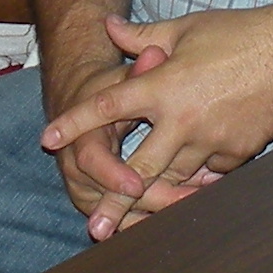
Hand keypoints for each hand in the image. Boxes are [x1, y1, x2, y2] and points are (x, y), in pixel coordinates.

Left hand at [39, 3, 272, 237]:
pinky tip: (191, 187)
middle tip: (94, 227)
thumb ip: (142, 36)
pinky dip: (198, 178)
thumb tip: (107, 26)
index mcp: (164, 86)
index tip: (48, 139)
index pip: (108, 107)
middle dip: (114, 201)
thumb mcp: (186, 28)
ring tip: (138, 217)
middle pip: (139, 169)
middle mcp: (183, 120)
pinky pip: (210, 174)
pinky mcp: (238, 152)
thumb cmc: (239, 32)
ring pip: (175, 177)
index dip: (75, 122)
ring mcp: (212, 140)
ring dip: (157, 193)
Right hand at [41, 31, 174, 222]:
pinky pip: (130, 219)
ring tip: (194, 205)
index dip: (112, 174)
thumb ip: (141, 71)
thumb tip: (155, 53)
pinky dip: (154, 218)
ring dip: (157, 212)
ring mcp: (89, 190)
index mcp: (81, 137)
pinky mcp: (103, 205)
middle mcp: (78, 169)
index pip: (91, 160)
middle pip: (109, 197)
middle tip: (180, 201)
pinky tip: (186, 212)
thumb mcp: (121, 79)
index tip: (136, 183)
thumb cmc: (107, 91)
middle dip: (145, 200)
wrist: (82, 110)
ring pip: (122, 214)